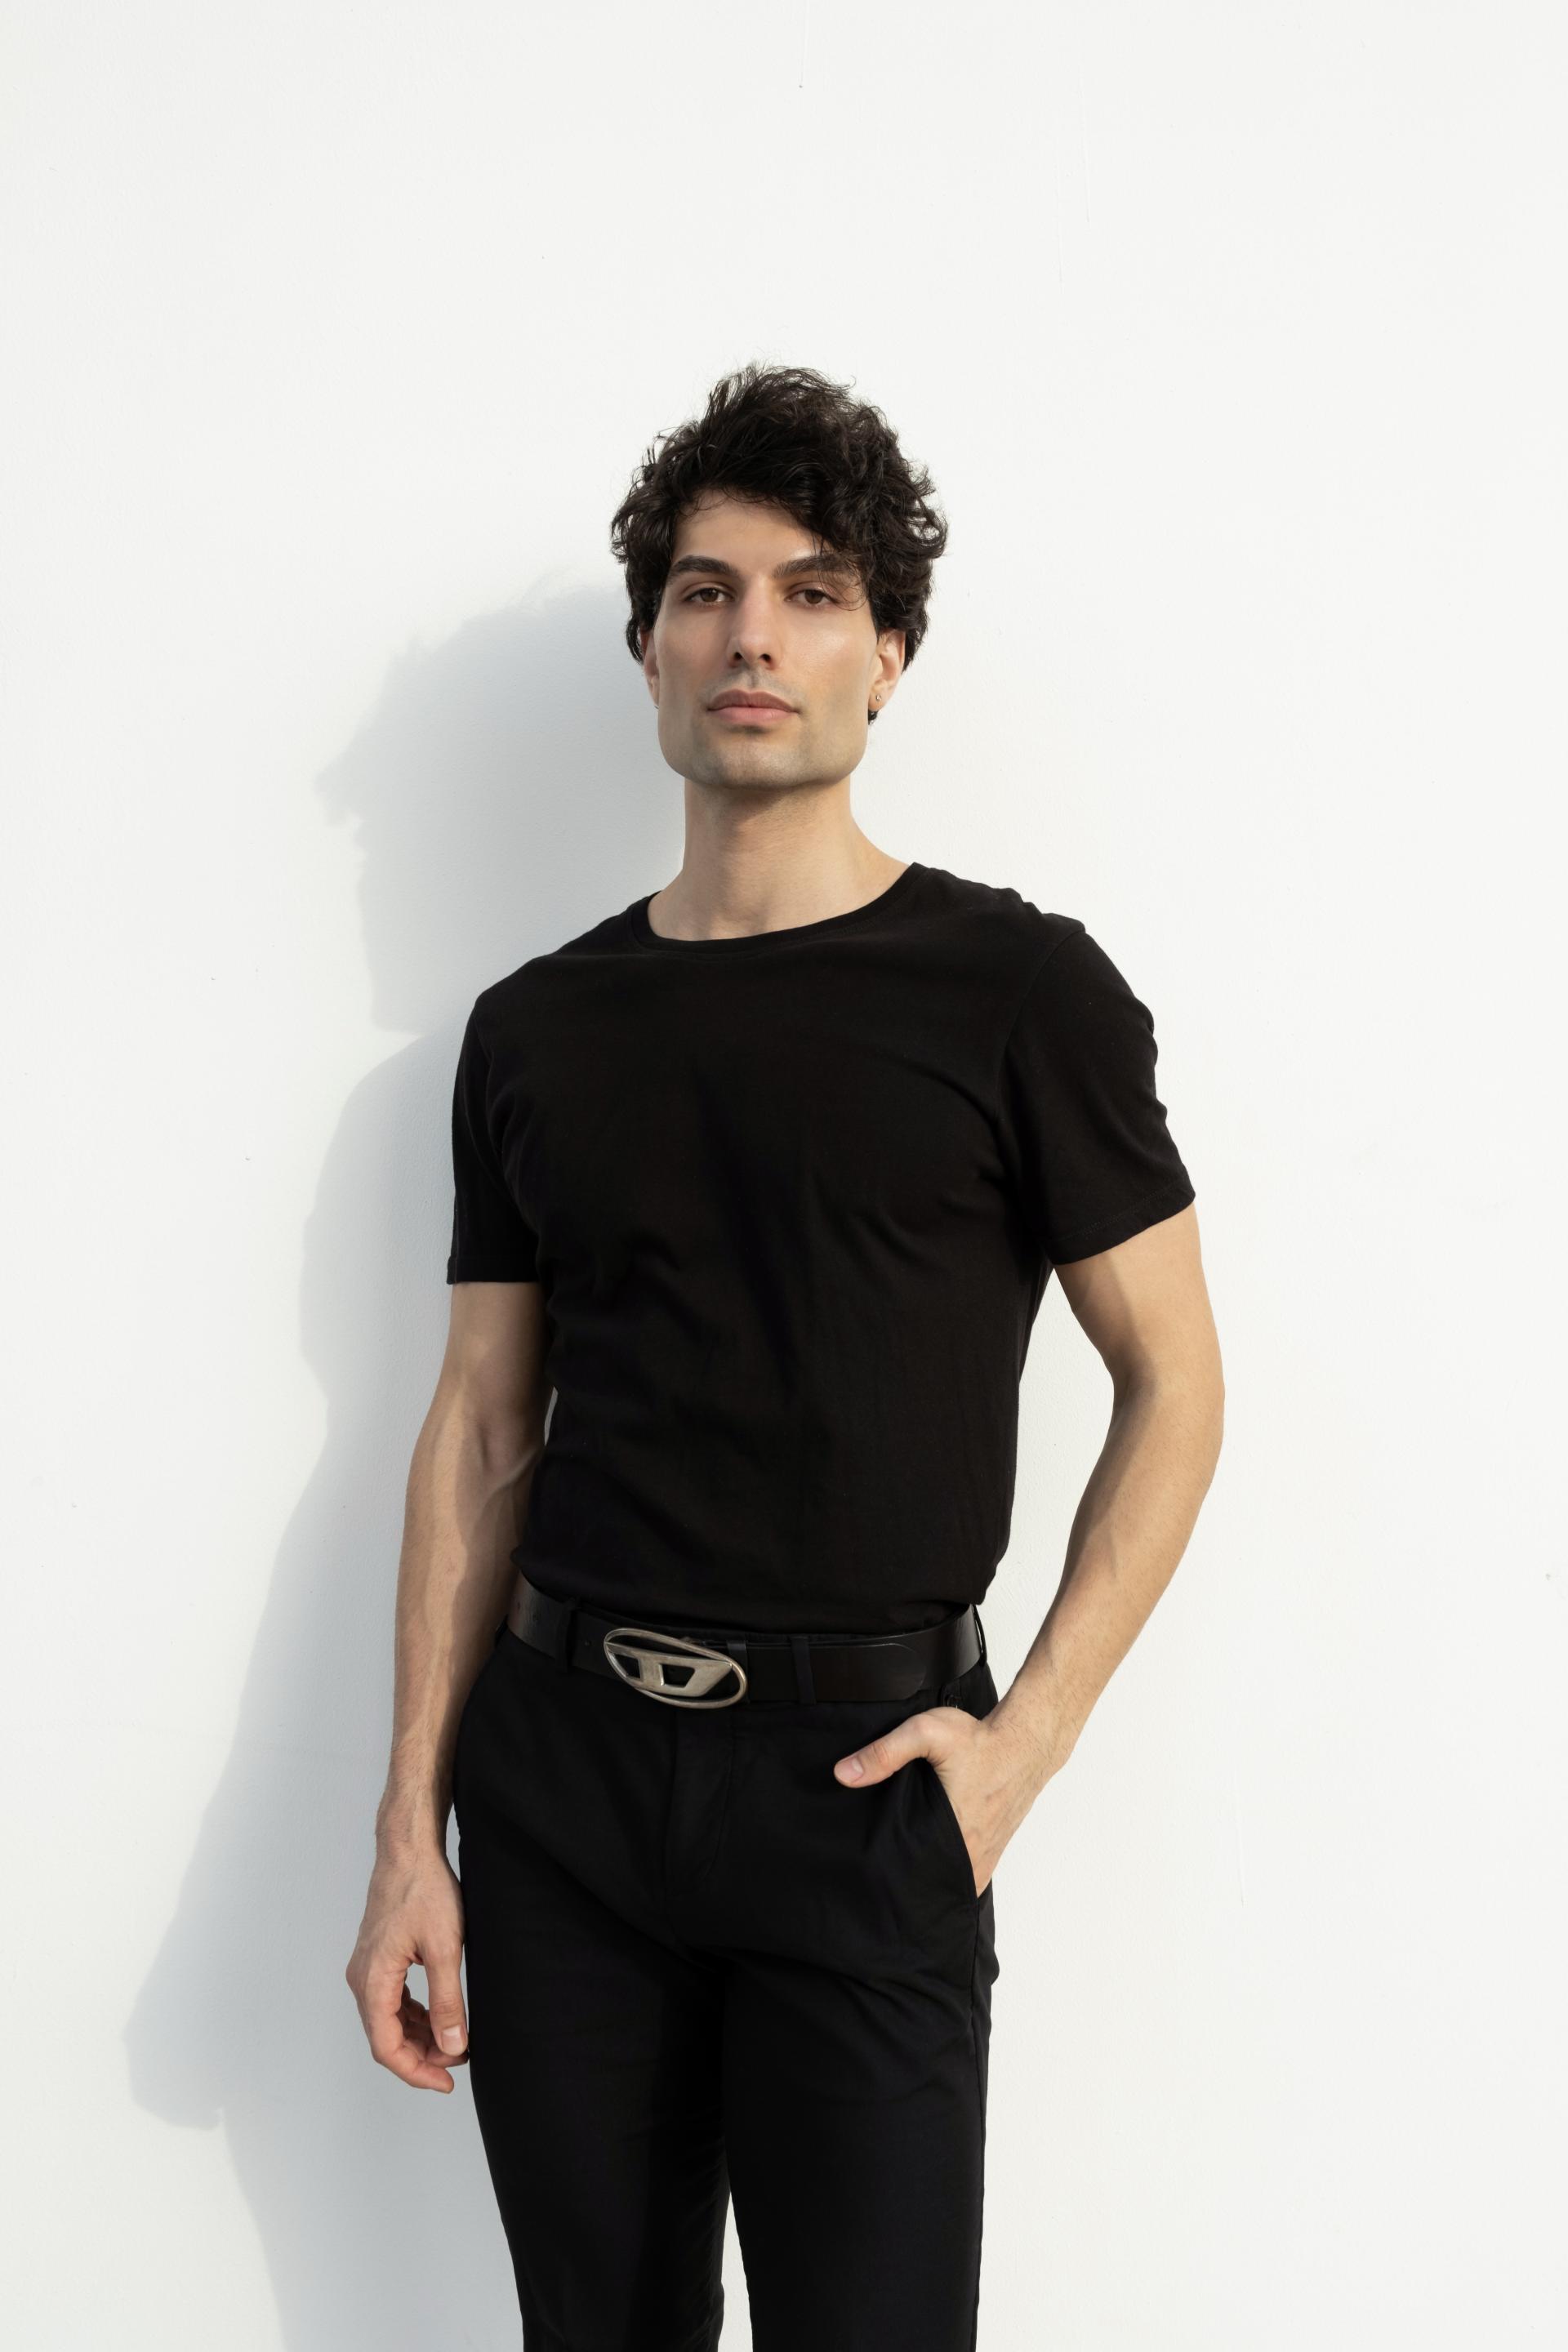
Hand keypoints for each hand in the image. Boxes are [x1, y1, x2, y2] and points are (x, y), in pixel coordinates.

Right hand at [345, 1846, 469, 2091]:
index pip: (386, 2047)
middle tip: (459, 2061)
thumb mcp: (445, 1948)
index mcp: (373, 1980)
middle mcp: (362, 1979)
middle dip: (421, 2056)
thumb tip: (452, 2046)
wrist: (409, 1851)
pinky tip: (438, 2017)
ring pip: (388, 2021)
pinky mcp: (378, 1959)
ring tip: (454, 2041)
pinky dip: (414, 2015)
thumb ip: (447, 2001)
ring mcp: (368, 1968)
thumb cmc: (425, 1890)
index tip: (446, 2082)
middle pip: (385, 2037)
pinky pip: (392, 2001)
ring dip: (419, 2037)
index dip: (416, 2071)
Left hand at [832, 1707, 1043, 1898]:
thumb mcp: (926, 1733)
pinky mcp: (994, 1848)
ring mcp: (986, 1854)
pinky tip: (931, 1865)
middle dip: (907, 1884)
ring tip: (902, 1875)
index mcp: (953, 1834)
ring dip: (930, 1881)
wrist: (1026, 1740)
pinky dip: (950, 1875)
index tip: (870, 1878)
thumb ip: (884, 1753)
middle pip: (932, 1884)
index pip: (915, 1877)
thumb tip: (843, 1775)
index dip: (892, 1881)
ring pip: (951, 1883)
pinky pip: (969, 1875)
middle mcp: (972, 1853)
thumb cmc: (980, 1738)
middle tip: (880, 1877)